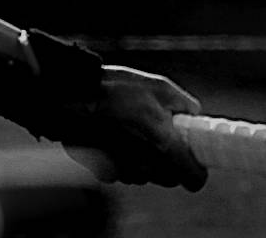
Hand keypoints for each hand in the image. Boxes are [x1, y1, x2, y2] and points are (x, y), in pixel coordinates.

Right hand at [44, 65, 210, 191]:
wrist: (70, 95)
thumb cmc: (115, 89)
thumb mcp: (160, 87)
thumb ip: (185, 106)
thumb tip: (194, 116)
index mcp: (165, 146)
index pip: (194, 179)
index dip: (196, 168)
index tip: (192, 159)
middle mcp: (146, 165)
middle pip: (169, 179)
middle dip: (169, 162)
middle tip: (160, 138)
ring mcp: (123, 171)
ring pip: (145, 176)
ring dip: (144, 161)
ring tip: (130, 131)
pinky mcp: (102, 172)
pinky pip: (122, 173)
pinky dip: (121, 160)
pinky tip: (113, 137)